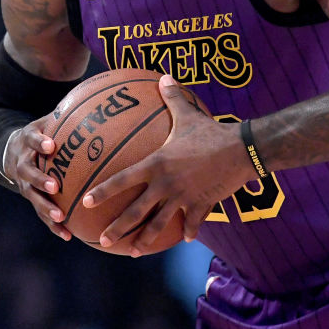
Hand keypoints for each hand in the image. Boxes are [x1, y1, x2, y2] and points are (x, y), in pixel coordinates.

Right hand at [4, 116, 72, 241]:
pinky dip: (53, 225)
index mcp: (27, 140)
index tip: (50, 145)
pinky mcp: (31, 197)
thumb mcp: (46, 120)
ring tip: (60, 216)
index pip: (31, 138)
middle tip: (55, 186)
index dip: (39, 141)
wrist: (11, 150)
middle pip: (28, 172)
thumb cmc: (40, 133)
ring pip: (32, 197)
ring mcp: (24, 183)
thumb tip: (96, 101)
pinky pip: (40, 213)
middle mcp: (22, 162)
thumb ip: (66, 114)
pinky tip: (68, 235)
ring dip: (45, 207)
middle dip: (40, 180)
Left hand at [82, 75, 251, 255]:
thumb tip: (164, 77)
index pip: (122, 179)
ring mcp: (183, 197)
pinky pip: (191, 222)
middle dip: (118, 227)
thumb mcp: (188, 113)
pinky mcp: (202, 205)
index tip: (86, 201)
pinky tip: (184, 238)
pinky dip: (187, 230)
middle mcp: (165, 184)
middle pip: (137, 211)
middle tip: (103, 240)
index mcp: (156, 163)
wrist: (241, 150)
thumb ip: (172, 97)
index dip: (103, 191)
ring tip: (133, 252)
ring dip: (145, 239)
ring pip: (160, 224)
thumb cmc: (211, 131)